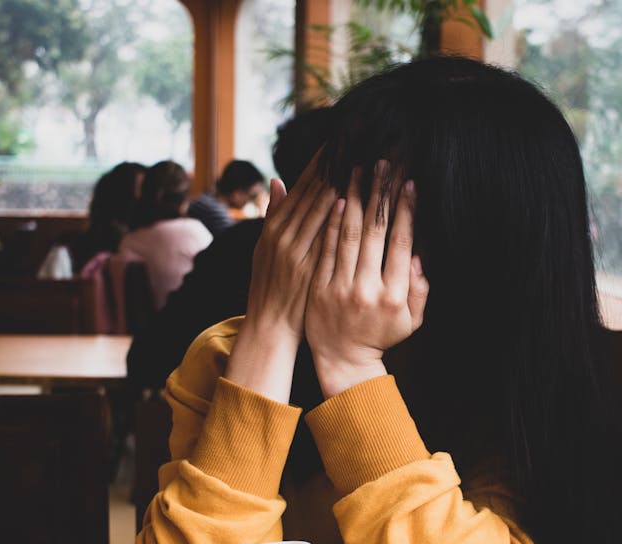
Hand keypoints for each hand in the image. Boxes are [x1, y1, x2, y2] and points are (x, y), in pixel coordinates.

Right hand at [226, 159, 336, 401]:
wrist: (270, 327)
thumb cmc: (271, 286)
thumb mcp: (265, 248)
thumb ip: (274, 215)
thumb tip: (276, 181)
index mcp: (274, 227)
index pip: (301, 186)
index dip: (319, 162)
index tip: (337, 139)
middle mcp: (282, 236)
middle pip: (311, 191)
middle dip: (333, 164)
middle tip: (353, 139)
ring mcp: (294, 252)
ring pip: (316, 209)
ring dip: (338, 183)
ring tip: (356, 159)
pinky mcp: (306, 269)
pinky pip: (322, 238)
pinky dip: (333, 217)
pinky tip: (347, 199)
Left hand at [306, 160, 430, 398]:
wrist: (343, 360)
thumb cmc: (381, 336)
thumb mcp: (411, 320)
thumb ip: (419, 290)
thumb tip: (419, 256)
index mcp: (394, 295)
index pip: (400, 243)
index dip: (405, 210)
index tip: (409, 183)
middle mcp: (367, 289)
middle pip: (375, 232)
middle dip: (380, 194)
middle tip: (382, 164)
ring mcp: (340, 288)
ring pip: (349, 235)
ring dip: (355, 199)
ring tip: (358, 171)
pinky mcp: (319, 287)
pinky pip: (326, 248)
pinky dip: (332, 222)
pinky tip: (337, 198)